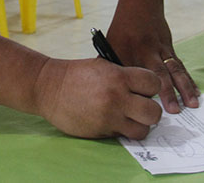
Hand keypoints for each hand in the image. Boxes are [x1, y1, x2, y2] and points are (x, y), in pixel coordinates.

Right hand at [33, 57, 162, 139]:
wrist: (49, 88)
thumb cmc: (76, 75)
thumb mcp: (103, 67)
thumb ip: (125, 77)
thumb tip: (145, 90)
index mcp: (118, 76)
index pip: (153, 83)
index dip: (151, 87)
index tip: (145, 89)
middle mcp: (117, 97)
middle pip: (153, 112)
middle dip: (151, 110)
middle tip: (141, 107)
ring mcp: (109, 116)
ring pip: (143, 129)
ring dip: (140, 125)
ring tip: (130, 118)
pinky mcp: (101, 131)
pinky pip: (124, 135)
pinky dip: (123, 131)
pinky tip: (114, 121)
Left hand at [106, 1, 199, 113]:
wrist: (140, 2)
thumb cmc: (122, 27)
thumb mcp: (111, 43)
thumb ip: (109, 67)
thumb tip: (105, 93)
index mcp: (128, 50)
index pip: (132, 76)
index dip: (138, 94)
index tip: (143, 114)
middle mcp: (146, 50)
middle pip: (157, 73)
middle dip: (166, 93)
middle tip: (173, 112)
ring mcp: (160, 48)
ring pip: (174, 70)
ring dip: (184, 88)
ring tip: (192, 105)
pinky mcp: (170, 48)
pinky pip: (180, 66)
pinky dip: (189, 80)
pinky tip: (196, 93)